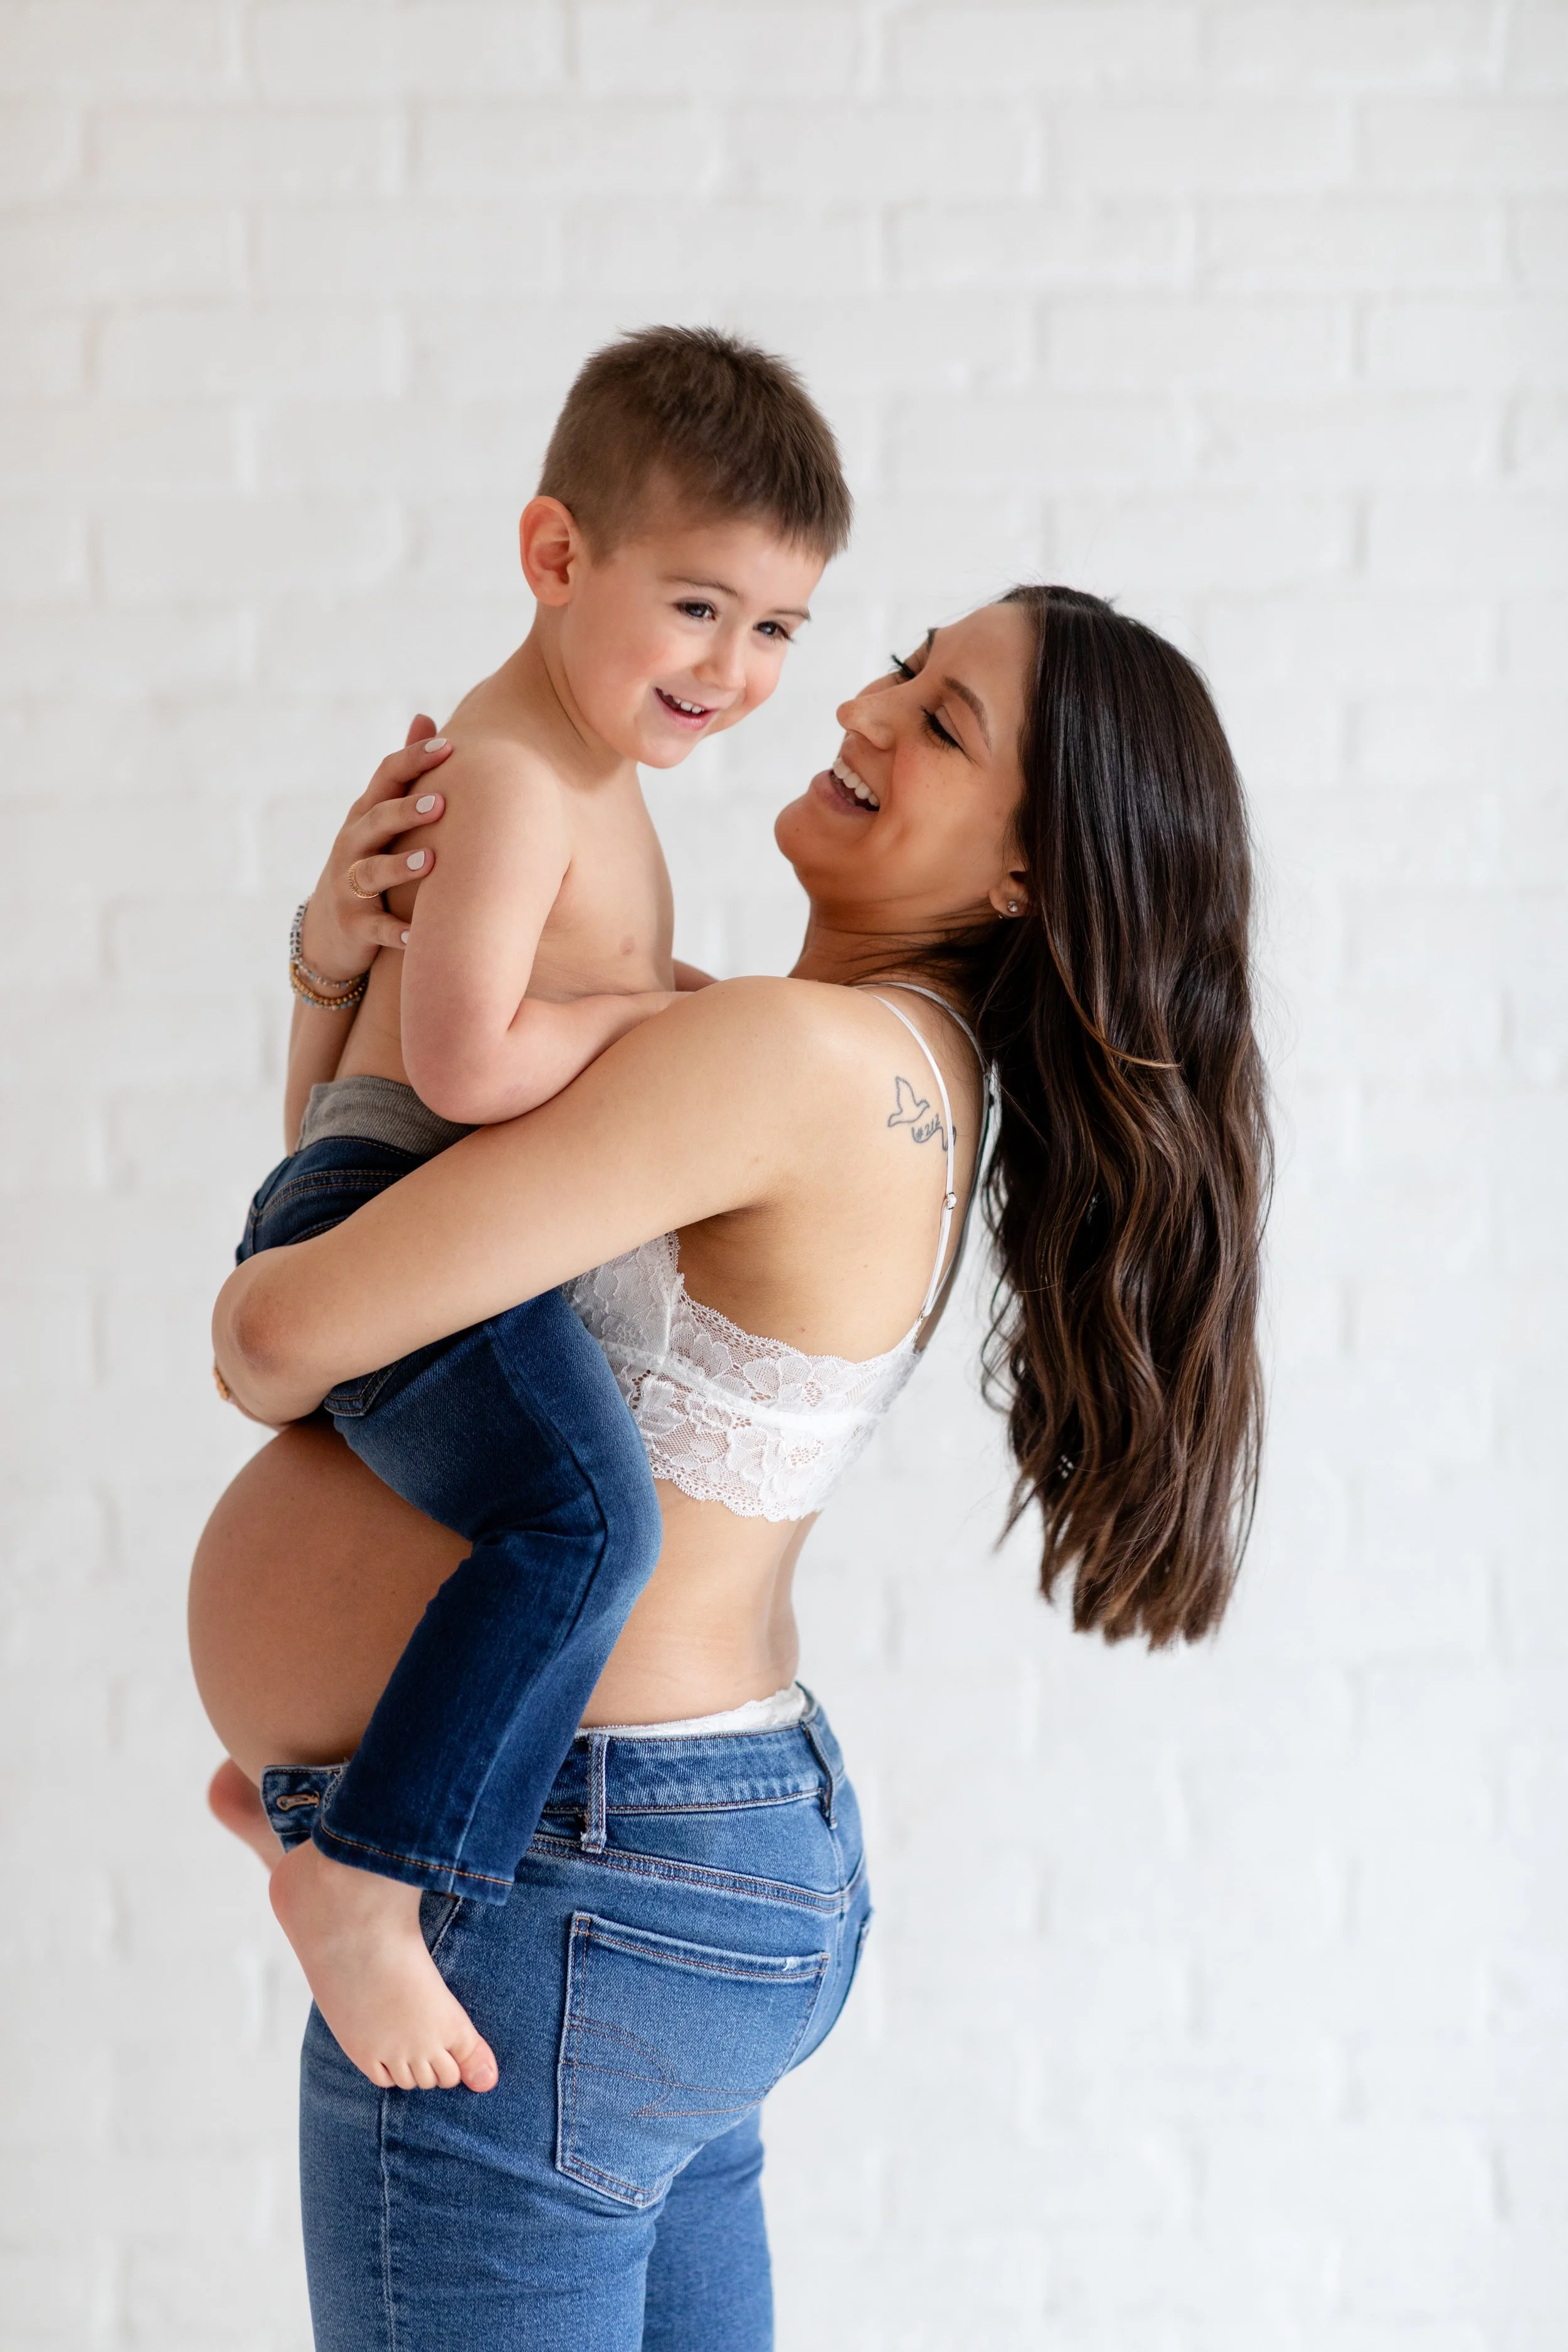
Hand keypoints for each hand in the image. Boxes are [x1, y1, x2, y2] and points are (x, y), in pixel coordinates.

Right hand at [297, 718, 453, 981]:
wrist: (327, 931)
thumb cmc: (368, 861)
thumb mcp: (379, 818)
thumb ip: (403, 773)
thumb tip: (426, 718)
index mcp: (365, 815)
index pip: (386, 779)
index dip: (413, 761)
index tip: (448, 747)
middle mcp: (352, 845)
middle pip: (376, 821)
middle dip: (406, 811)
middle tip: (441, 804)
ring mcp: (349, 886)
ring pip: (372, 873)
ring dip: (400, 867)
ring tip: (431, 862)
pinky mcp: (353, 925)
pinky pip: (375, 928)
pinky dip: (396, 932)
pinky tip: (418, 936)